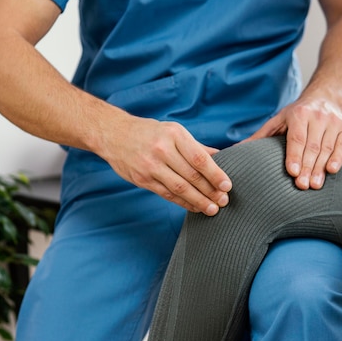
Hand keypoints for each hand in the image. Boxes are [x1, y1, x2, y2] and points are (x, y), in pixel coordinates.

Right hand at [100, 117, 231, 215]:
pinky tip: (194, 207)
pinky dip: (183, 202)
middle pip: (191, 176)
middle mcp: (162, 150)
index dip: (215, 174)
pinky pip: (167, 194)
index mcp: (174, 135)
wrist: (113, 134)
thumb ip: (196, 146)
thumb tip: (221, 156)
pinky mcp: (142, 179)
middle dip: (210, 191)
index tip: (227, 186)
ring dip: (198, 201)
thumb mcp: (173, 131)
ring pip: (180, 188)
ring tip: (212, 209)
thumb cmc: (149, 132)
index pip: (199, 159)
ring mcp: (150, 166)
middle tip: (223, 201)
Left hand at [242, 97, 341, 189]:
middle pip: (312, 146)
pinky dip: (338, 158)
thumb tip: (233, 151)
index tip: (292, 172)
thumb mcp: (277, 121)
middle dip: (307, 167)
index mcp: (298, 114)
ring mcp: (333, 122)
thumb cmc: (296, 115)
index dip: (294, 156)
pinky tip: (331, 171)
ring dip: (321, 168)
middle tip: (302, 186)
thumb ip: (259, 137)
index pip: (296, 138)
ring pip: (327, 148)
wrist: (325, 97)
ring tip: (315, 185)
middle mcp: (317, 116)